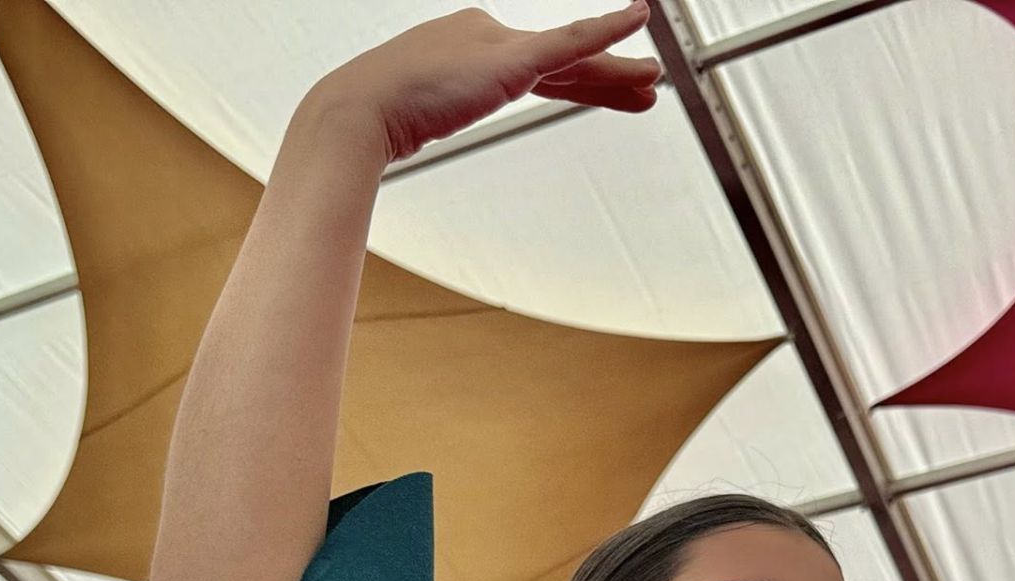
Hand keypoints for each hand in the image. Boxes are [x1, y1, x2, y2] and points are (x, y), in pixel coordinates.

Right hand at [308, 4, 660, 165]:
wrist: (361, 108)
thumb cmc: (379, 115)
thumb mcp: (417, 114)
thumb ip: (432, 114)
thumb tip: (421, 127)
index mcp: (472, 47)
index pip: (538, 68)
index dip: (579, 83)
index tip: (606, 94)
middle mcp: (490, 36)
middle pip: (563, 63)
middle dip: (608, 77)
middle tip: (645, 86)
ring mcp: (500, 44)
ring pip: (574, 59)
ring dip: (617, 71)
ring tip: (653, 81)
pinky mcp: (510, 59)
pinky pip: (571, 42)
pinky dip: (607, 31)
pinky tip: (637, 19)